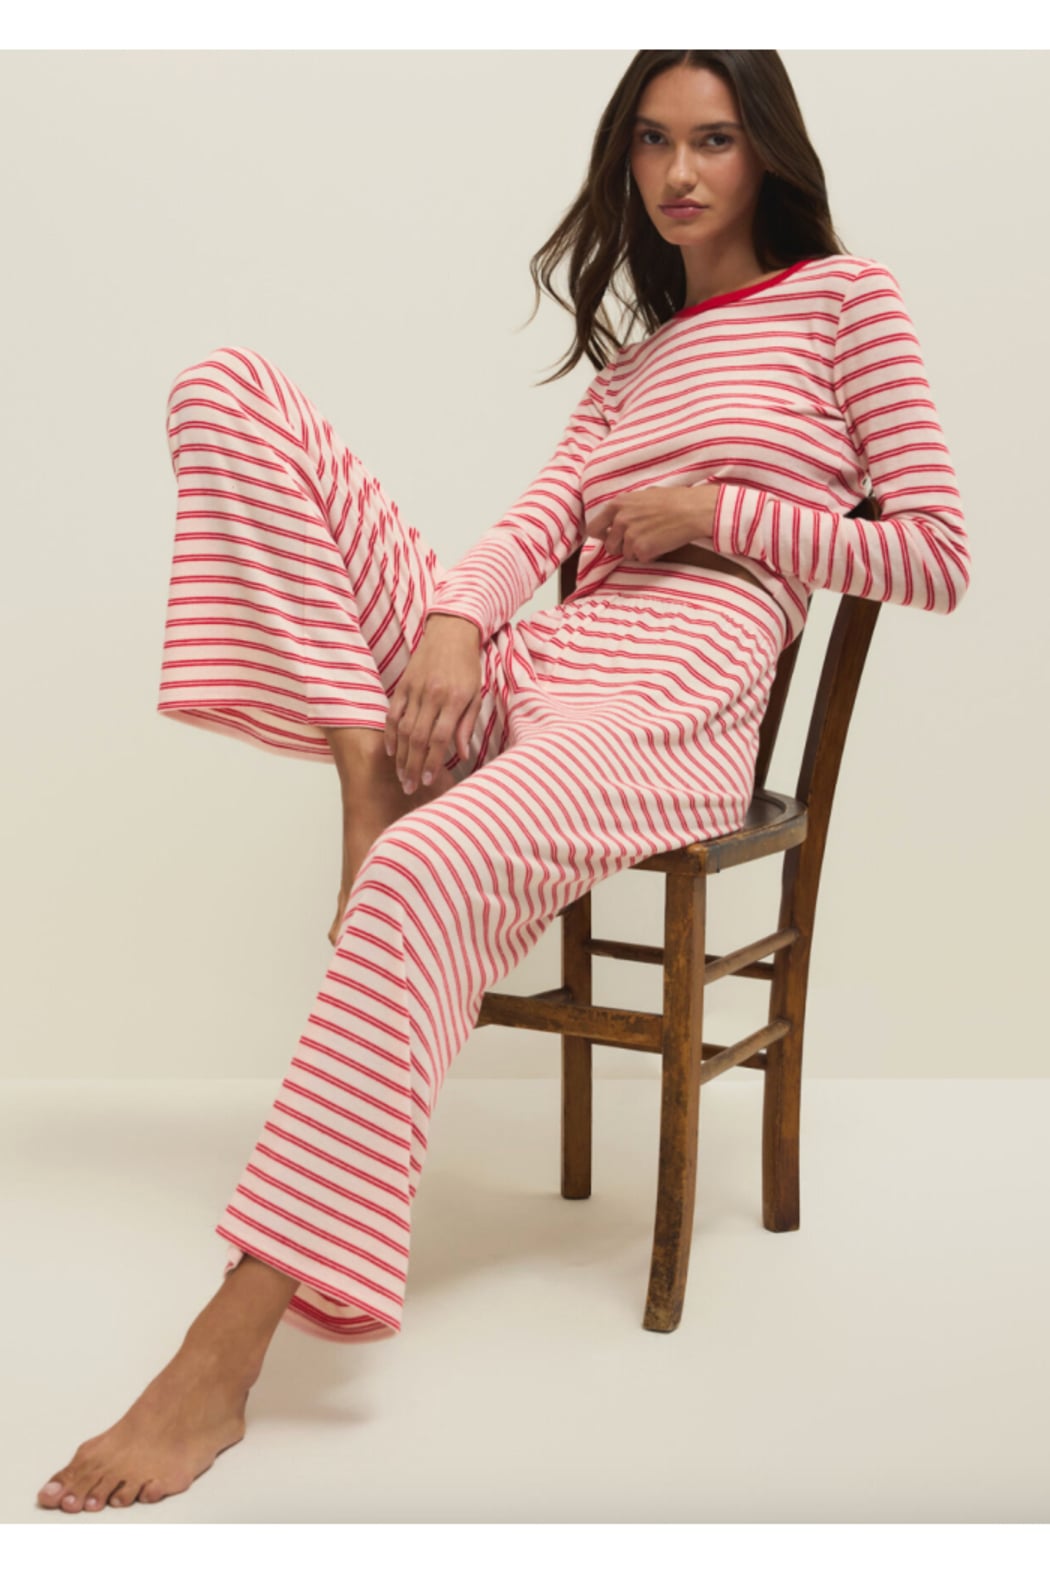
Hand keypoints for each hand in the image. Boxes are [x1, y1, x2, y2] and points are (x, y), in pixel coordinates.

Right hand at [384, 614, 482, 793]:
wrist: (450, 633)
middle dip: (413, 766)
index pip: (440, 739)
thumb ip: (467, 725)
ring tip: (401, 776)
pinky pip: (393, 714)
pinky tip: (391, 752)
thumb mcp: (475, 694)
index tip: (429, 781)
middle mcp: (432, 696)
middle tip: (410, 787)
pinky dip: (390, 734)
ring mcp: (415, 690)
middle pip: (419, 739)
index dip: (433, 763)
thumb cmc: (467, 666)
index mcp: (453, 700)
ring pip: (404, 730)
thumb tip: (463, 754)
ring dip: (401, 756)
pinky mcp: (403, 686)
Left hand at [585, 482, 717, 561]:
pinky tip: (662, 543)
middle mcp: (620, 520)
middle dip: (622, 547)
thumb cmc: (673, 500)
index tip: (611, 537)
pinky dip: (651, 555)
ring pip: (626, 554)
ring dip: (638, 551)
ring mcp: (630, 536)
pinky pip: (641, 559)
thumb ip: (626, 508)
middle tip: (639, 541)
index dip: (603, 535)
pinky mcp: (641, 549)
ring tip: (655, 538)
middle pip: (609, 546)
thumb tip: (618, 517)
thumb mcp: (643, 495)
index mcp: (618, 504)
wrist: (692, 509)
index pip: (594, 528)